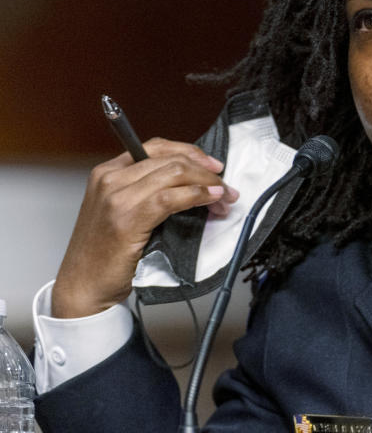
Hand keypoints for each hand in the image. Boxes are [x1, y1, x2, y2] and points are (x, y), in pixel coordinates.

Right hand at [51, 137, 238, 318]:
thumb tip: (193, 181)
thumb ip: (147, 190)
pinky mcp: (127, 218)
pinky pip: (171, 198)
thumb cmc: (106, 252)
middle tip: (226, 188)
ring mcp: (117, 197)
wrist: (83, 285)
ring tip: (224, 200)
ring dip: (208, 185)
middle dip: (206, 172)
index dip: (191, 153)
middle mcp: (110, 179)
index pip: (156, 147)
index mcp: (107, 172)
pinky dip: (197, 196)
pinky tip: (211, 202)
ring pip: (175, 174)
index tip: (214, 166)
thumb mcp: (122, 210)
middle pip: (171, 160)